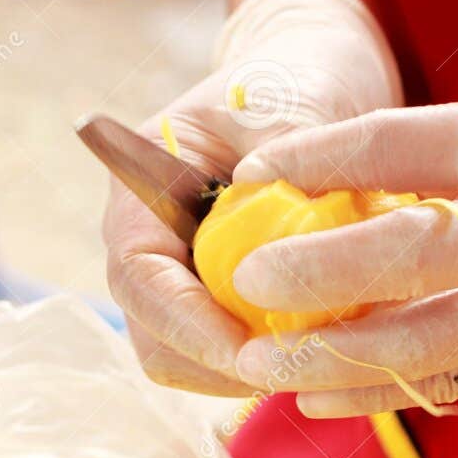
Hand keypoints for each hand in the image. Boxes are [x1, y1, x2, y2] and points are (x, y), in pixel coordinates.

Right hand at [103, 0, 402, 394]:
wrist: (305, 85)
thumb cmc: (292, 84)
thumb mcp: (293, 110)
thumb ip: (289, 171)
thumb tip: (295, 240)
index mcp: (143, 190)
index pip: (141, 279)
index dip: (189, 326)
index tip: (250, 354)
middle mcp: (147, 243)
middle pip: (154, 338)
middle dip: (219, 364)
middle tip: (297, 367)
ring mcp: (176, 278)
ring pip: (186, 360)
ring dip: (244, 372)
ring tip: (311, 356)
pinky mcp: (212, 302)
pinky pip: (223, 357)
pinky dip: (264, 363)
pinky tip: (315, 345)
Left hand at [229, 98, 457, 415]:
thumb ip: (438, 155)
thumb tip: (330, 185)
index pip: (394, 150)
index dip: (313, 161)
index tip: (251, 176)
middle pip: (402, 260)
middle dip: (314, 277)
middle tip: (248, 287)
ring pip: (419, 347)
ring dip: (333, 360)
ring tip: (262, 363)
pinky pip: (447, 387)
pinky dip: (379, 395)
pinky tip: (321, 396)